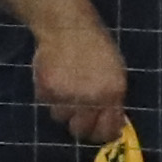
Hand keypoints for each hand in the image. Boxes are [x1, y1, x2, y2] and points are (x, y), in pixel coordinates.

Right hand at [31, 15, 127, 143]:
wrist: (68, 26)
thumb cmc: (96, 46)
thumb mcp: (115, 72)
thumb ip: (113, 99)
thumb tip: (112, 124)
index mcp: (113, 94)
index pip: (107, 130)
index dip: (102, 135)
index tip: (97, 132)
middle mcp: (91, 99)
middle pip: (81, 130)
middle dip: (79, 125)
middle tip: (78, 115)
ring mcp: (67, 95)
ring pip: (60, 117)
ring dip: (62, 107)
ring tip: (65, 87)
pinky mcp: (46, 89)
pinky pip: (46, 103)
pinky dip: (49, 94)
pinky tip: (54, 77)